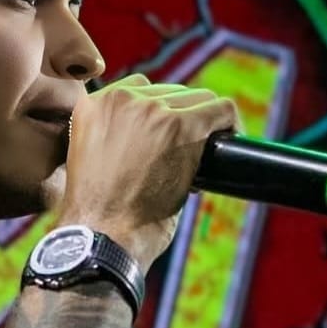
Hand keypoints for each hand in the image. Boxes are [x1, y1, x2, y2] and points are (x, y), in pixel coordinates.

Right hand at [57, 74, 241, 270]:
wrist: (102, 236)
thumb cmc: (98, 216)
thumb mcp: (94, 162)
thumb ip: (118, 138)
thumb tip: (156, 137)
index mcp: (94, 106)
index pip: (140, 91)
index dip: (159, 115)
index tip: (165, 140)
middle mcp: (122, 100)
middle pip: (171, 93)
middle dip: (183, 120)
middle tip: (186, 156)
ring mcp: (152, 110)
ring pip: (199, 99)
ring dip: (205, 124)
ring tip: (206, 155)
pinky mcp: (181, 126)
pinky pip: (222, 110)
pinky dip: (232, 124)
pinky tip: (232, 142)